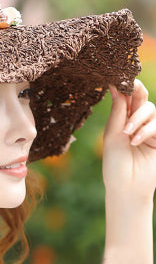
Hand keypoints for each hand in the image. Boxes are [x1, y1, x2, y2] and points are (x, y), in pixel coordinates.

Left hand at [102, 79, 155, 198]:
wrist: (126, 185)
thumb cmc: (114, 162)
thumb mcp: (112, 134)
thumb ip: (118, 111)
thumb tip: (115, 86)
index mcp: (123, 119)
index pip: (127, 98)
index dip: (127, 86)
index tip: (120, 77)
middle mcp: (138, 122)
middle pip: (142, 98)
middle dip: (137, 94)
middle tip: (130, 89)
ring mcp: (151, 130)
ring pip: (151, 110)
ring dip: (139, 119)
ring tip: (128, 135)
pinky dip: (147, 130)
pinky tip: (135, 140)